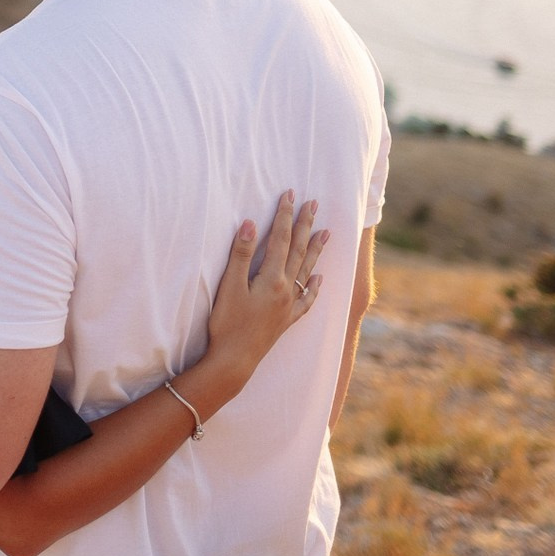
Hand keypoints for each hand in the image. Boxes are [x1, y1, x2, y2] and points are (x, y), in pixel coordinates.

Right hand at [201, 191, 327, 386]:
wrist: (234, 361)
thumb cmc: (227, 323)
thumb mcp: (229, 286)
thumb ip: (241, 254)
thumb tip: (252, 223)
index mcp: (272, 279)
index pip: (281, 239)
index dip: (284, 215)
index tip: (290, 194)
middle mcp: (286, 290)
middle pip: (299, 250)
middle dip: (305, 225)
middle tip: (314, 204)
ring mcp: (288, 306)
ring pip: (307, 271)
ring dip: (316, 250)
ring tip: (327, 232)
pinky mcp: (286, 320)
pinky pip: (306, 300)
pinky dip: (314, 287)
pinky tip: (320, 278)